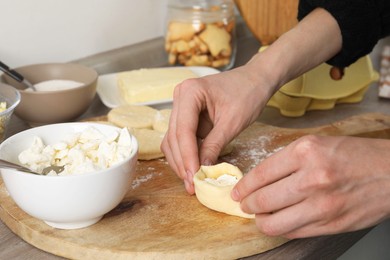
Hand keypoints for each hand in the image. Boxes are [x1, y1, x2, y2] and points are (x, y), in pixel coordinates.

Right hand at [161, 65, 274, 193]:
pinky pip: (182, 139)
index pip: (183, 130)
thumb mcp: (233, 121)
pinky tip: (195, 169)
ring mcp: (182, 107)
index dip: (187, 156)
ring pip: (173, 140)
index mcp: (190, 92)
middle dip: (182, 162)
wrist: (256, 80)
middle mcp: (180, 98)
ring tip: (193, 181)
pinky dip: (187, 155)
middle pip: (174, 137)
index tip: (193, 176)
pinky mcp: (188, 117)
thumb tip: (202, 170)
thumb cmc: (248, 94)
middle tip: (192, 184)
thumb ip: (215, 144)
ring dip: (181, 161)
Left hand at [232, 135, 389, 237]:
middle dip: (246, 205)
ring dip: (260, 220)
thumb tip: (259, 179)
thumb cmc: (354, 155)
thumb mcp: (317, 145)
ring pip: (273, 223)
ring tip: (260, 215)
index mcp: (305, 152)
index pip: (260, 174)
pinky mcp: (330, 225)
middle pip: (262, 200)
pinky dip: (280, 229)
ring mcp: (321, 205)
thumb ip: (287, 161)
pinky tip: (280, 221)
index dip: (243, 186)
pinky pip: (293, 233)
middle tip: (244, 204)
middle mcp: (311, 178)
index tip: (237, 191)